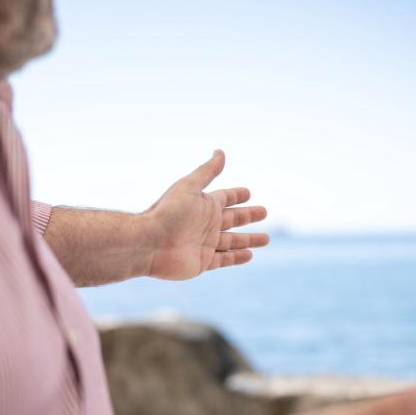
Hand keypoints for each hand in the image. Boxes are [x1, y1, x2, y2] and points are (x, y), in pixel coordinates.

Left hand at [142, 150, 268, 279]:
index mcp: (204, 205)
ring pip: (233, 241)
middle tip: (264, 212)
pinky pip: (225, 259)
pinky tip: (250, 255)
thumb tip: (220, 151)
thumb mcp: (189, 187)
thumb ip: (207, 172)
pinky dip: (237, 257)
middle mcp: (206, 224)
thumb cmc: (168, 212)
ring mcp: (205, 244)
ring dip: (249, 239)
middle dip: (248, 216)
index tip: (248, 192)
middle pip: (233, 219)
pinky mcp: (203, 262)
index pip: (225, 197)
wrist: (149, 243)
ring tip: (266, 239)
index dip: (236, 195)